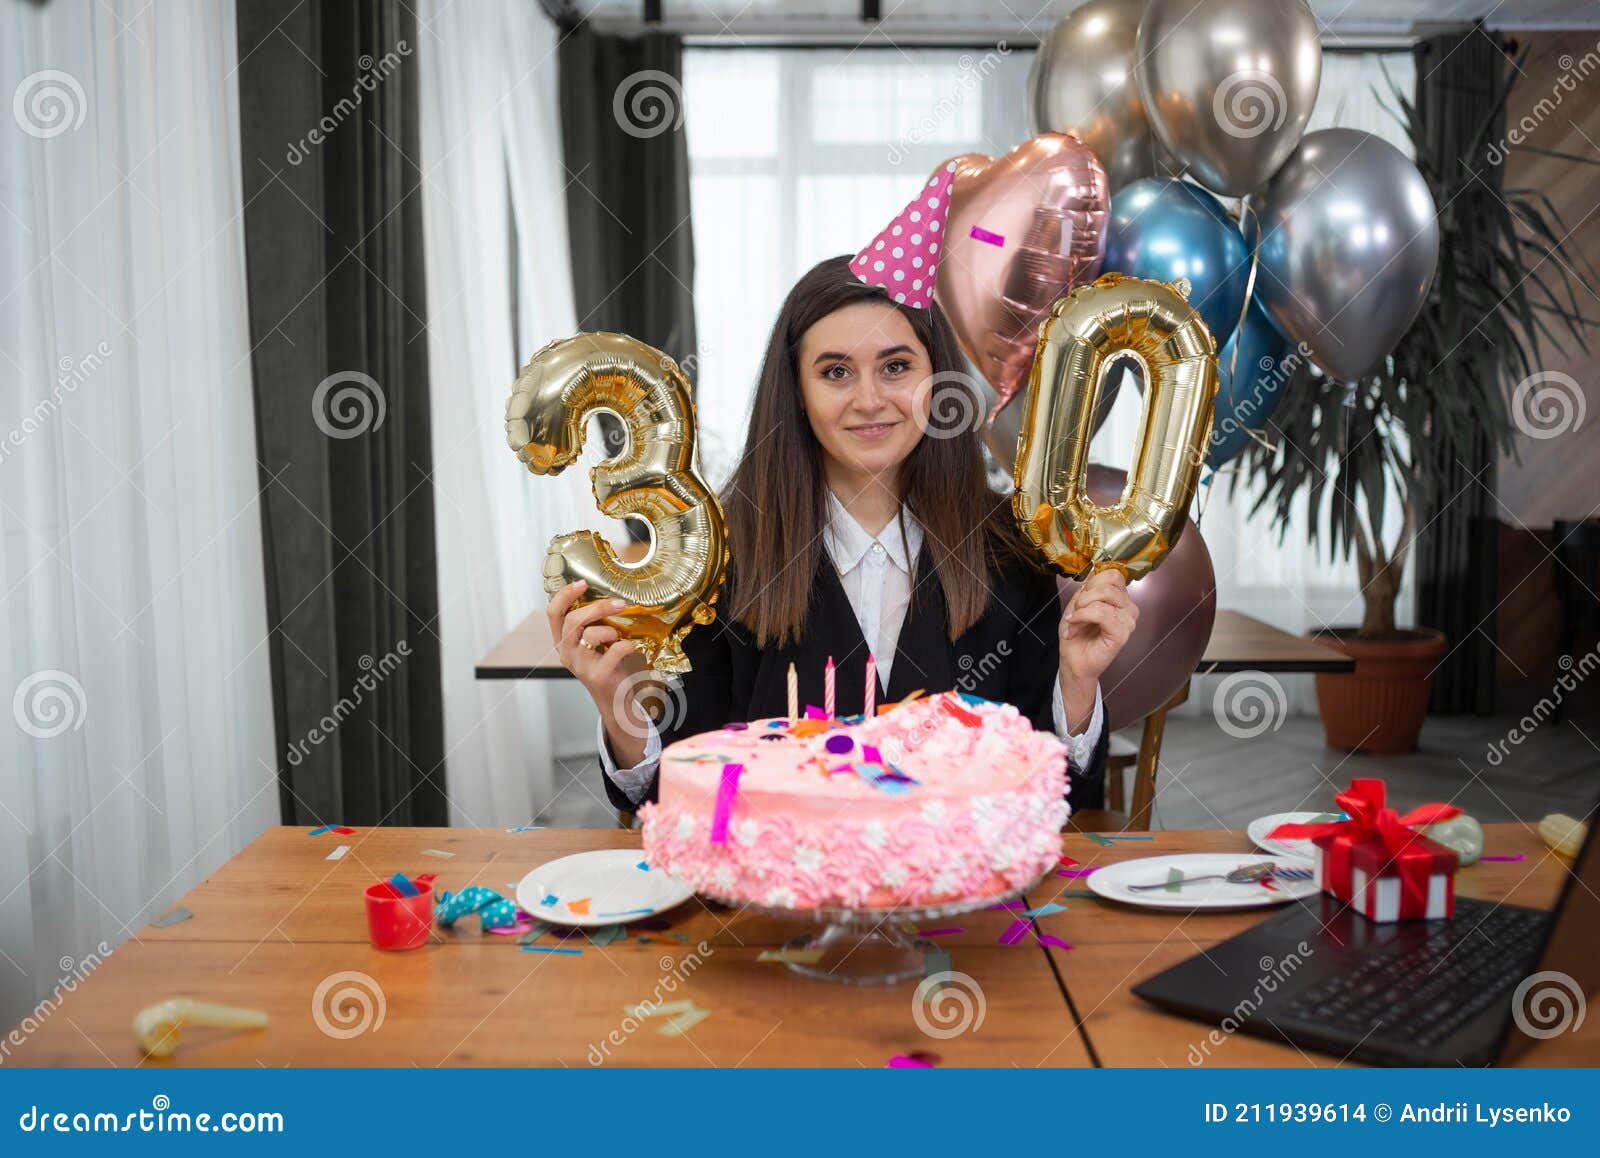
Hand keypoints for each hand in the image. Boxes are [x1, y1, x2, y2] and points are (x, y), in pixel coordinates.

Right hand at [547, 580, 652, 761]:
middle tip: (619, 603)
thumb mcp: (592, 644)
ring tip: (619, 637)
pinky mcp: (598, 676)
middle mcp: (566, 653)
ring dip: (611, 630)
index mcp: (562, 642)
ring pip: (592, 634)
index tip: (582, 583)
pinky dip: (627, 645)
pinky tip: (631, 648)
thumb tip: (606, 595)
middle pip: (573, 620)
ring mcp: (580, 666)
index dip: (565, 595)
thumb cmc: (607, 665)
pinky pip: (615, 650)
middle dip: (598, 607)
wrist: (616, 701)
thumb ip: (591, 624)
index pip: (553, 613)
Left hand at [1058, 569, 1137, 730]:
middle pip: (1110, 581)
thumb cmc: (1077, 633)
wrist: (1074, 660)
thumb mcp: (1078, 603)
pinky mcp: (1123, 633)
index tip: (1080, 600)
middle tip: (1075, 612)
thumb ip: (1089, 587)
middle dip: (1085, 595)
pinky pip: (1102, 613)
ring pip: (1105, 595)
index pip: (1113, 574)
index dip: (1092, 583)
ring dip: (1082, 608)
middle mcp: (1129, 607)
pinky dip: (1083, 616)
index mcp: (1120, 598)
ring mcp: (1129, 620)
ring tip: (1075, 622)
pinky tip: (1075, 627)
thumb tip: (1095, 569)